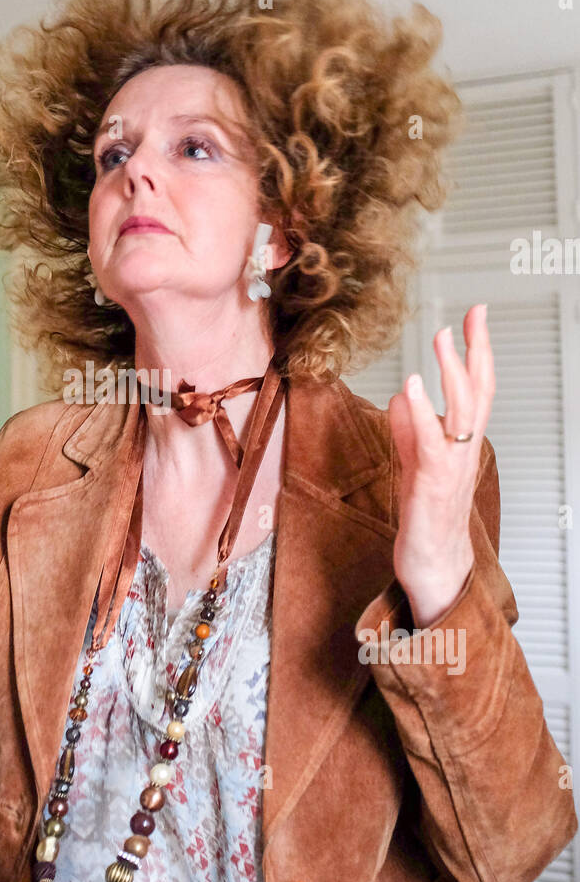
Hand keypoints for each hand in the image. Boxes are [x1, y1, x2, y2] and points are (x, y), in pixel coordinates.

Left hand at [387, 304, 493, 628]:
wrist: (432, 566)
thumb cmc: (425, 516)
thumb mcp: (413, 463)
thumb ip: (409, 429)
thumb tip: (403, 397)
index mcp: (461, 443)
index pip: (476, 388)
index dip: (477, 351)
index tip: (475, 315)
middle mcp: (463, 450)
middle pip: (478, 393)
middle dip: (476, 351)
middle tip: (469, 316)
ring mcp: (450, 468)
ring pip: (461, 413)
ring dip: (452, 373)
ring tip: (442, 338)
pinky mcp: (430, 485)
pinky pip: (429, 444)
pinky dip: (421, 413)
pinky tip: (411, 386)